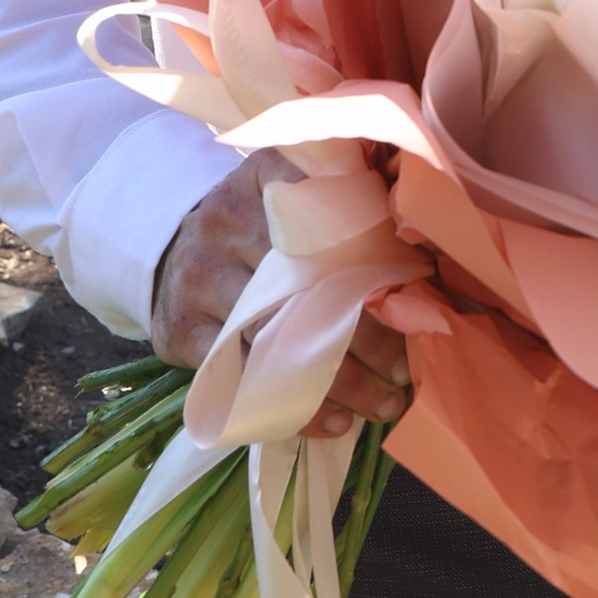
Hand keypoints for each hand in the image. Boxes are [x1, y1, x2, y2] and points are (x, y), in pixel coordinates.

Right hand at [148, 150, 415, 441]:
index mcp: (269, 175)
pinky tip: (336, 421)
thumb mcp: (292, 195)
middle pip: (310, 285)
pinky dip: (294, 408)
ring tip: (385, 405)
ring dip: (340, 382)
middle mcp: (229, 218)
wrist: (170, 254)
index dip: (378, 257)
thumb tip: (427, 235)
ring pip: (279, 340)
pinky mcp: (183, 329)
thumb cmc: (257, 229)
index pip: (332, 212)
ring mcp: (201, 275)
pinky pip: (244, 380)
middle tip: (408, 371)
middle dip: (368, 337)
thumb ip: (346, 200)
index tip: (418, 294)